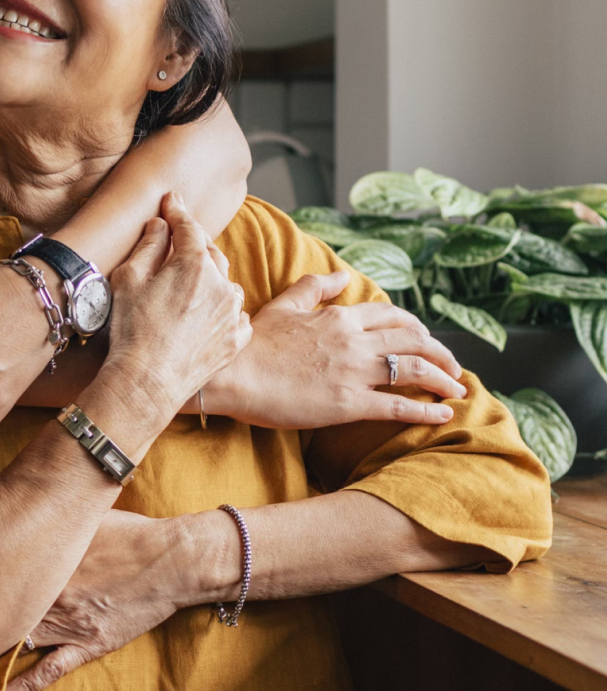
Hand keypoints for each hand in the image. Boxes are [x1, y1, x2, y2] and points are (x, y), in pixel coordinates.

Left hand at [0, 511, 183, 690]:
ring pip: (16, 642)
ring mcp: (66, 625)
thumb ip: (53, 514)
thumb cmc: (129, 532)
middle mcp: (48, 596)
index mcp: (44, 562)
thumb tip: (27, 498)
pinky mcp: (86, 646)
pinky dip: (22, 688)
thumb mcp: (85, 513)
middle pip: (0, 610)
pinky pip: (48, 672)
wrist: (170, 561)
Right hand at [100, 193, 251, 424]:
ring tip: (190, 283)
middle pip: (209, 252)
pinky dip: (222, 309)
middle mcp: (221, 284)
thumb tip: (161, 226)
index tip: (171, 200)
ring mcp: (233, 313)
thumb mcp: (129, 279)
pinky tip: (207, 314)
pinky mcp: (236, 340)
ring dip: (209, 278)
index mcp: (194, 264)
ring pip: (224, 283)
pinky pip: (234, 314)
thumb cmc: (132, 330)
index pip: (187, 226)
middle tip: (177, 238)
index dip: (177, 211)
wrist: (147, 383)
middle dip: (193, 243)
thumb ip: (148, 246)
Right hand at [203, 270, 466, 428]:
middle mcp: (354, 341)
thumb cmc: (252, 343)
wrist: (233, 375)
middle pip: (413, 341)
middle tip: (452, 366)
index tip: (425, 339)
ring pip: (414, 370)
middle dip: (440, 353)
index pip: (392, 316)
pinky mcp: (349, 403)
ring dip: (443, 380)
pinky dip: (427, 411)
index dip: (415, 327)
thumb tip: (340, 275)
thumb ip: (314, 288)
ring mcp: (354, 372)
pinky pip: (399, 406)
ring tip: (458, 390)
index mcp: (339, 317)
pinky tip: (444, 415)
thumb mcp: (283, 306)